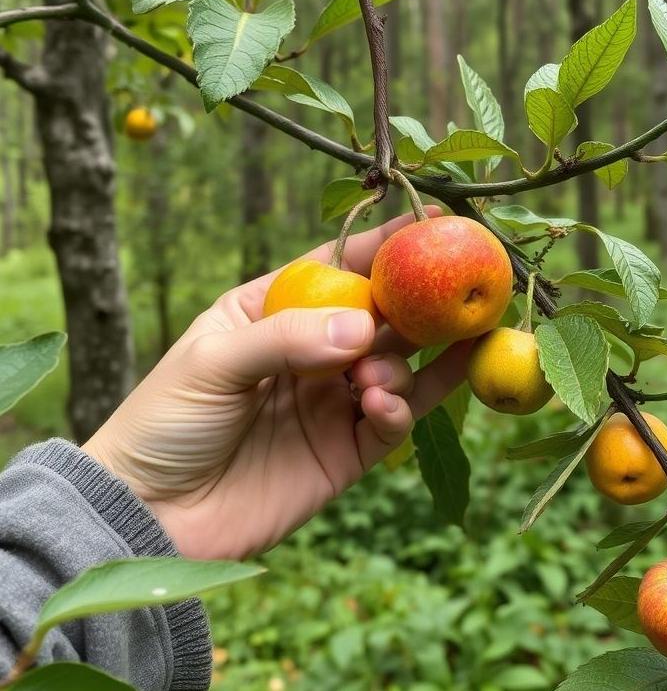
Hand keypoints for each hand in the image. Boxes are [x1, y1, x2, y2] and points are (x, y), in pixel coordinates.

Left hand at [83, 208, 468, 559]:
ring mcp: (332, 402)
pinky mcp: (346, 452)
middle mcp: (312, 352)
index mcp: (273, 312)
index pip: (337, 266)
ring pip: (396, 367)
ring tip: (373, 379)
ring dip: (401, 364)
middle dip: (416, 303)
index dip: (383, 245)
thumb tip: (363, 327)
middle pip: (380, 315)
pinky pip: (392, 422)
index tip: (431, 218)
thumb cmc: (164, 422)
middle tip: (448, 293)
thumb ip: (286, 339)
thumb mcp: (212, 363)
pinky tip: (380, 405)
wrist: (149, 518)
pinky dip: (399, 409)